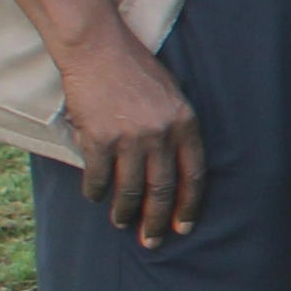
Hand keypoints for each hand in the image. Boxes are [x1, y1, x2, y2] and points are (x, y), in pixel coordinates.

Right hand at [57, 42, 206, 248]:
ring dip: (125, 211)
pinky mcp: (99, 138)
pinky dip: (96, 191)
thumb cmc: (136, 70)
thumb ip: (176, 129)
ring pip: (130, 189)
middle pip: (163, 189)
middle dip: (157, 220)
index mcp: (186, 124)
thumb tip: (171, 166)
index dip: (189, 205)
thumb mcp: (172, 96)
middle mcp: (162, 135)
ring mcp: (130, 138)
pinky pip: (98, 176)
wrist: (98, 49)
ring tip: (122, 224)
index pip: (194, 176)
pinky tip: (96, 198)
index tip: (184, 226)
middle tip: (152, 241)